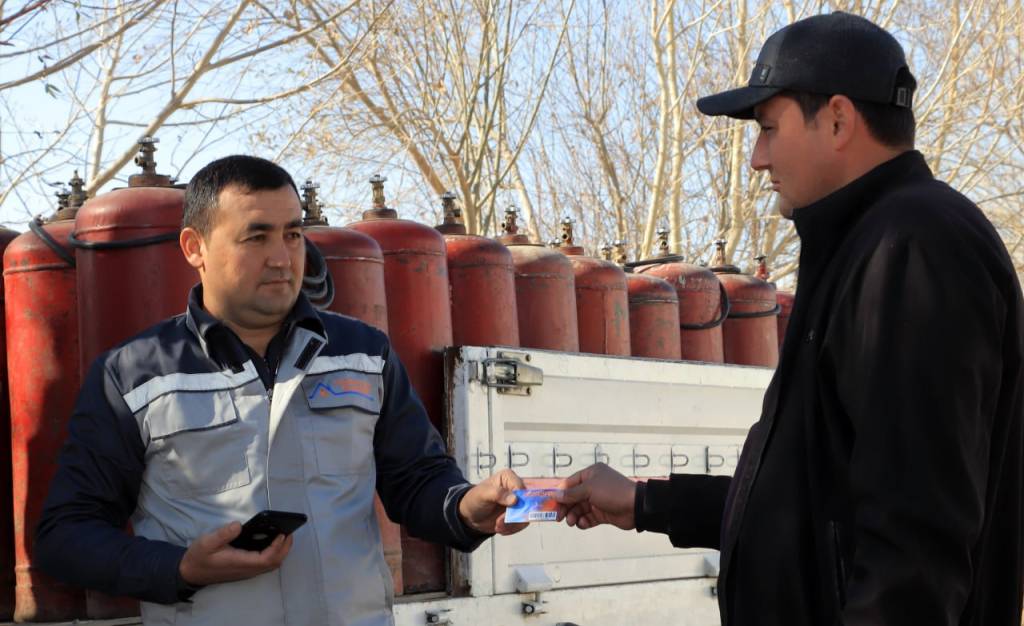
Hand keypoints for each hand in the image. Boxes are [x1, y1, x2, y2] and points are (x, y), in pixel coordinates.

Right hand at [178, 521, 292, 586]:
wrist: (190, 572)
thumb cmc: (199, 557)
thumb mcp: (206, 542)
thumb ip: (222, 534)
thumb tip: (238, 525)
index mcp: (239, 562)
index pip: (266, 558)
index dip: (277, 547)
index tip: (282, 533)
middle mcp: (246, 569)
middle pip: (274, 563)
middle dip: (284, 548)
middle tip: (289, 532)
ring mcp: (247, 570)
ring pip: (271, 565)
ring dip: (280, 551)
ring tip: (284, 535)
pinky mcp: (245, 569)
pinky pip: (265, 564)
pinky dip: (273, 553)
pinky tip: (272, 541)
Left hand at [458, 469, 528, 535]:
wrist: (471, 516)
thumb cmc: (475, 499)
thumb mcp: (483, 494)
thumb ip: (498, 494)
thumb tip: (515, 499)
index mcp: (509, 478)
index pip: (522, 487)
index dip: (519, 500)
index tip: (509, 509)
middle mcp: (516, 488)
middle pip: (528, 502)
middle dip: (516, 515)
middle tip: (501, 521)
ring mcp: (519, 503)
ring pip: (527, 515)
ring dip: (512, 524)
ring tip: (498, 525)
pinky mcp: (518, 514)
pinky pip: (522, 523)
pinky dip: (512, 528)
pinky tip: (501, 528)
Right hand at [555, 463, 636, 530]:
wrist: (635, 507)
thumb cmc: (612, 492)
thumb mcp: (589, 489)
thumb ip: (571, 494)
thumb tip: (555, 495)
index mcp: (591, 474)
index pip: (570, 483)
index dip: (560, 493)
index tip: (550, 504)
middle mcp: (594, 486)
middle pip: (573, 497)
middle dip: (566, 507)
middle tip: (558, 518)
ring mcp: (598, 500)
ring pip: (579, 509)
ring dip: (573, 516)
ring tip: (572, 522)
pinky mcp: (602, 513)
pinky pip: (588, 517)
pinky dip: (583, 521)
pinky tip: (582, 524)